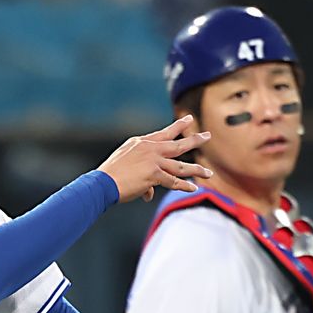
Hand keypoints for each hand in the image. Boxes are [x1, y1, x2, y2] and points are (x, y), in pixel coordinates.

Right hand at [98, 115, 212, 202]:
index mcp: (142, 142)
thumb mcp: (127, 166)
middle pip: (178, 143)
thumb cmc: (112, 175)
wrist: (103, 182)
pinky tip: (194, 188)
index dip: (178, 126)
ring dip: (197, 170)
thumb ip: (143, 176)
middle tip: (208, 135)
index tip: (189, 120)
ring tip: (209, 172)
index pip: (164, 133)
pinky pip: (174, 182)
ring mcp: (153, 161)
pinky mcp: (154, 174)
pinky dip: (184, 186)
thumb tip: (150, 193)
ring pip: (181, 165)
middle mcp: (150, 148)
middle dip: (195, 140)